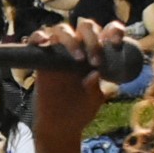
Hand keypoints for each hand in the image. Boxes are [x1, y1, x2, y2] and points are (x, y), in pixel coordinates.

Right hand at [25, 19, 125, 136]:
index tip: (115, 43)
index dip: (113, 31)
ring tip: (77, 57)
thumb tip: (95, 73)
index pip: (107, 32)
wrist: (60, 125)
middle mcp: (80, 48)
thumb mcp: (93, 101)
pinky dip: (39, 36)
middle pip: (85, 27)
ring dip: (70, 39)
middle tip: (94, 60)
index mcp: (98, 54)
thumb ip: (95, 88)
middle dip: (92, 38)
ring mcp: (59, 51)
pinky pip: (37, 39)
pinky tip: (44, 42)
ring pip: (63, 29)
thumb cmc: (81, 110)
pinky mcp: (41, 58)